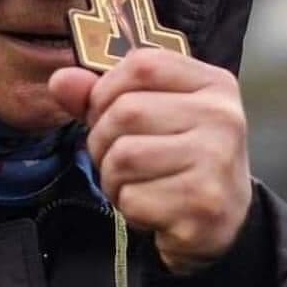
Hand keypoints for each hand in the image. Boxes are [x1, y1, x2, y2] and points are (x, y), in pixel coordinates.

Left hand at [49, 48, 251, 273]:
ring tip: (134, 183)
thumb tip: (60, 80)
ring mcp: (216, 160)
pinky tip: (151, 208)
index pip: (142, 63)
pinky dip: (128, 207)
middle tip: (118, 158)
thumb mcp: (151, 114)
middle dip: (103, 140)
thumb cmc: (180, 157)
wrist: (225, 222)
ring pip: (123, 156)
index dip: (107, 87)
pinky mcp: (203, 204)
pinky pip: (132, 198)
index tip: (106, 111)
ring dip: (112, 177)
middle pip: (126, 111)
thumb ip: (102, 94)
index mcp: (213, 83)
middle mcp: (222, 116)